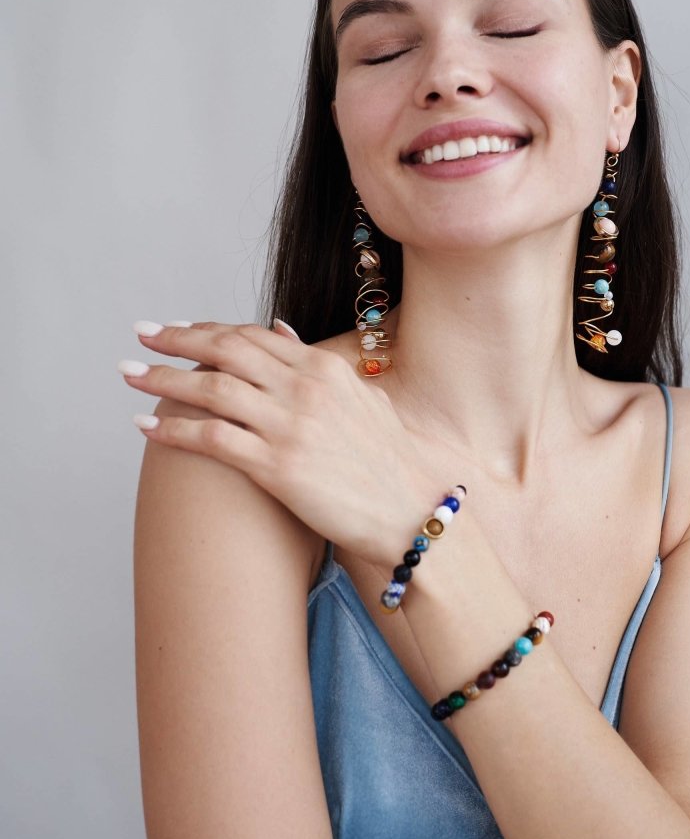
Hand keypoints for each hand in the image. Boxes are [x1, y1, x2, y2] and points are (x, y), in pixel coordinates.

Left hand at [118, 320, 444, 568]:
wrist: (411, 510)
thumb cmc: (389, 459)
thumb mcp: (361, 397)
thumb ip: (318, 365)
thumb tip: (281, 332)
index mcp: (324, 368)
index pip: (253, 335)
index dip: (209, 329)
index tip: (178, 328)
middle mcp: (304, 389)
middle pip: (225, 350)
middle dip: (177, 339)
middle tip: (142, 333)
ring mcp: (289, 426)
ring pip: (210, 389)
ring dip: (161, 378)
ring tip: (130, 373)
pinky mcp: (276, 467)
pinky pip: (211, 439)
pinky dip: (172, 429)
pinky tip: (145, 426)